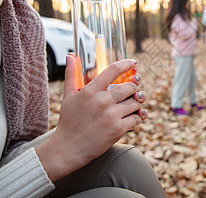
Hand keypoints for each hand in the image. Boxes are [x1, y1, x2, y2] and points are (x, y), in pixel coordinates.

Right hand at [35, 55, 147, 181]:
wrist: (68, 149)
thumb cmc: (69, 121)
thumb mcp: (68, 96)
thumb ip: (72, 74)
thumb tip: (71, 55)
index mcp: (91, 90)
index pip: (114, 70)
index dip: (127, 64)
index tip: (133, 63)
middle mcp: (102, 101)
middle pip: (130, 86)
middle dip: (134, 88)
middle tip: (132, 91)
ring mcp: (111, 115)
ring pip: (136, 102)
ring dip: (137, 103)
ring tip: (132, 105)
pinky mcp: (118, 129)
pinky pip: (137, 117)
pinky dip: (137, 116)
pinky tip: (132, 117)